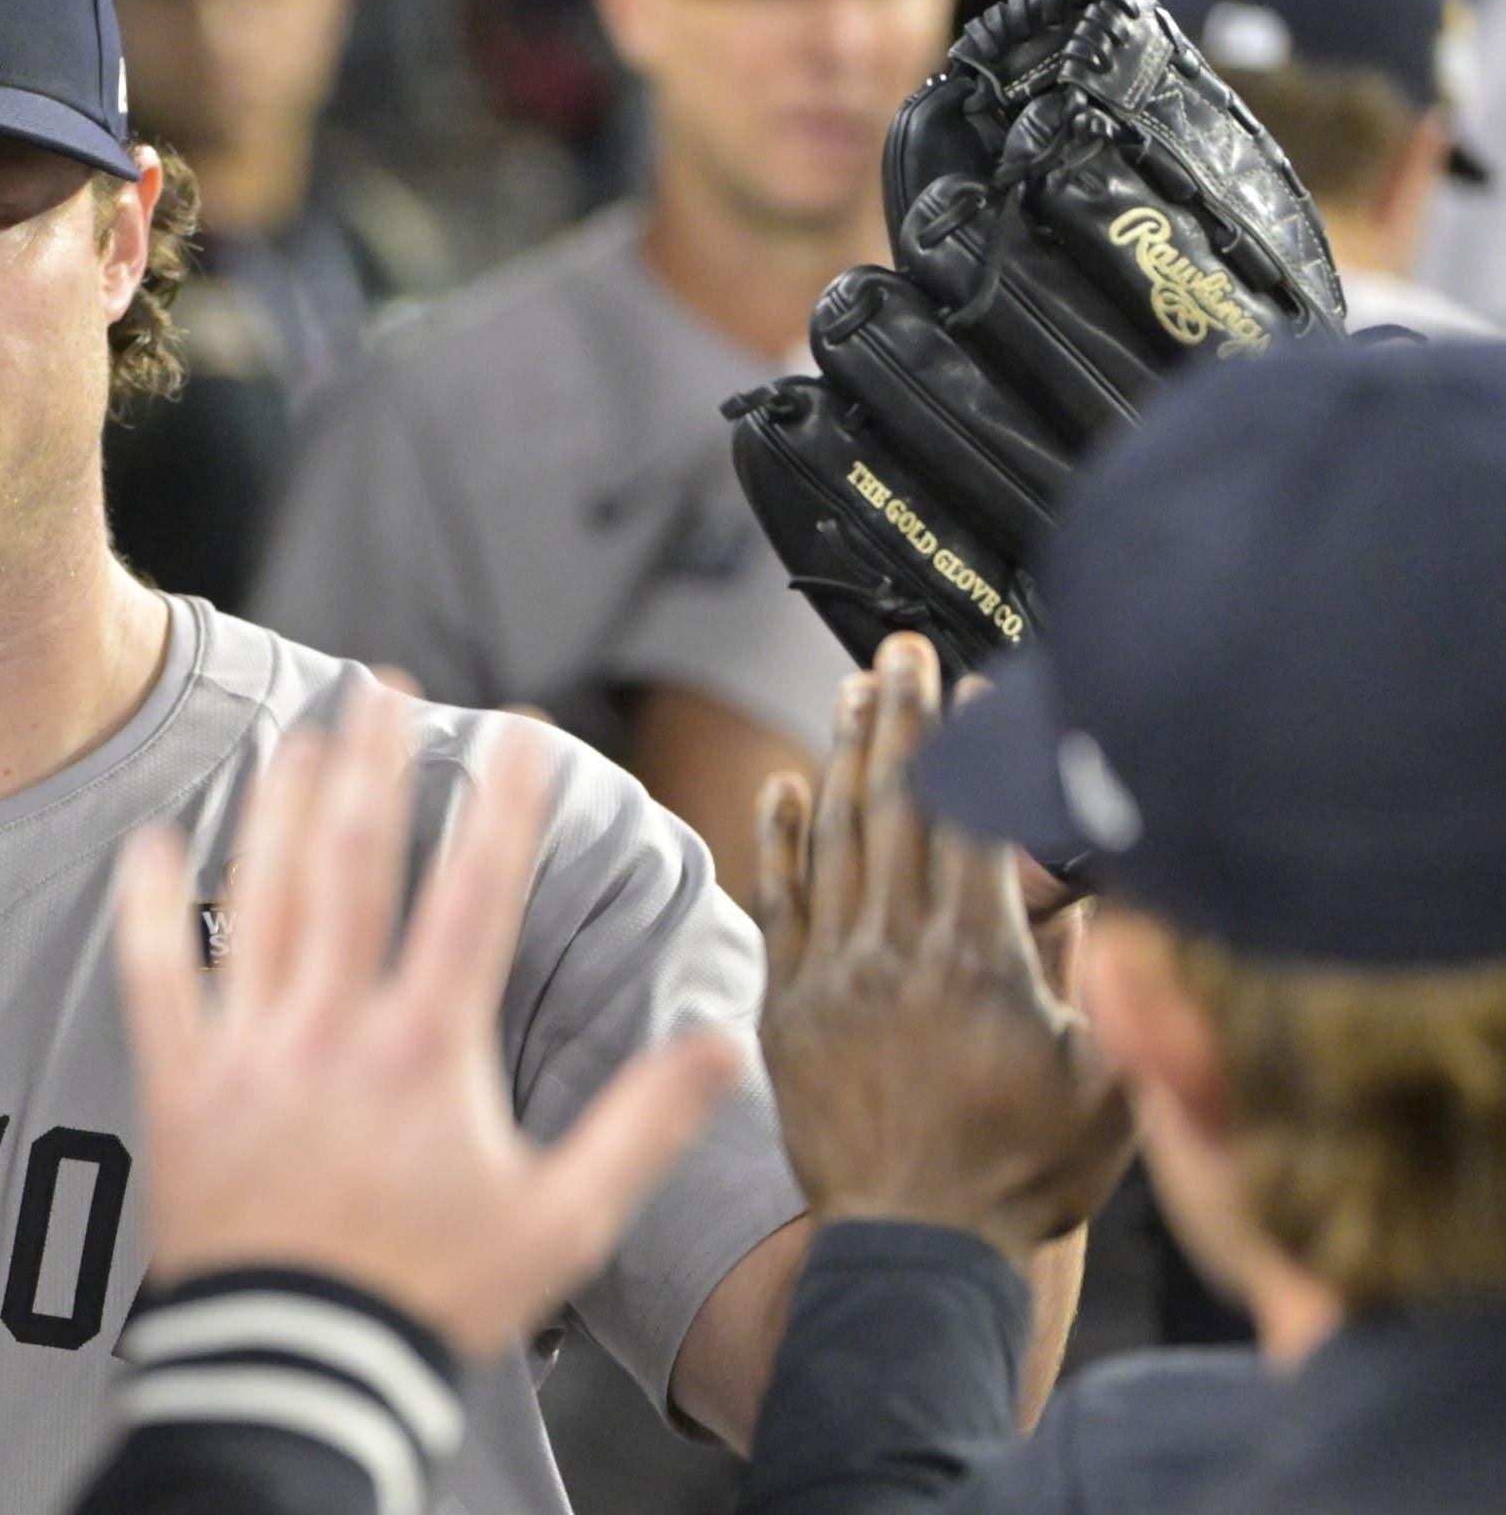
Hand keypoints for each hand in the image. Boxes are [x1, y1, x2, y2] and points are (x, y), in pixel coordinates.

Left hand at [114, 686, 740, 1361]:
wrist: (301, 1368)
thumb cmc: (427, 1299)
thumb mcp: (562, 1223)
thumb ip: (640, 1125)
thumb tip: (723, 1049)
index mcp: (428, 1050)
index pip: (474, 896)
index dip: (500, 806)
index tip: (518, 731)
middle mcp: (335, 1029)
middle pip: (354, 866)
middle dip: (372, 766)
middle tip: (382, 688)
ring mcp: (250, 1051)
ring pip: (262, 899)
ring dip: (279, 809)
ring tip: (296, 738)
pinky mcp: (182, 1087)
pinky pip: (157, 976)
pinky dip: (152, 907)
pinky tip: (150, 844)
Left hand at [752, 632, 1134, 1257]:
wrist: (912, 1248)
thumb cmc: (1021, 1174)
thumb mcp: (1106, 1082)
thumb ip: (1109, 979)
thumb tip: (1118, 890)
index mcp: (975, 961)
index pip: (969, 821)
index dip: (967, 743)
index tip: (968, 682)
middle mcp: (893, 952)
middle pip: (895, 810)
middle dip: (898, 720)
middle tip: (894, 651)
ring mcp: (831, 976)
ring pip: (833, 842)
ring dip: (843, 757)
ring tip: (850, 691)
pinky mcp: (787, 1008)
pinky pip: (780, 903)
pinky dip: (781, 839)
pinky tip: (783, 786)